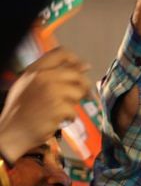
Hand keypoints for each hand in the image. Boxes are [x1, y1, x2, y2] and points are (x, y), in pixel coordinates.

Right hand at [0, 48, 90, 162]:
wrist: (11, 132)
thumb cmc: (22, 109)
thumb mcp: (31, 85)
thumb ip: (54, 73)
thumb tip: (84, 66)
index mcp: (35, 69)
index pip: (62, 53)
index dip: (76, 61)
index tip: (82, 69)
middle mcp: (42, 77)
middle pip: (77, 74)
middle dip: (82, 86)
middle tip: (78, 96)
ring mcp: (50, 92)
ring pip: (79, 93)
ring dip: (74, 103)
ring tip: (60, 109)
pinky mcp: (57, 108)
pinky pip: (74, 110)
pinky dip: (69, 117)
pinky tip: (57, 119)